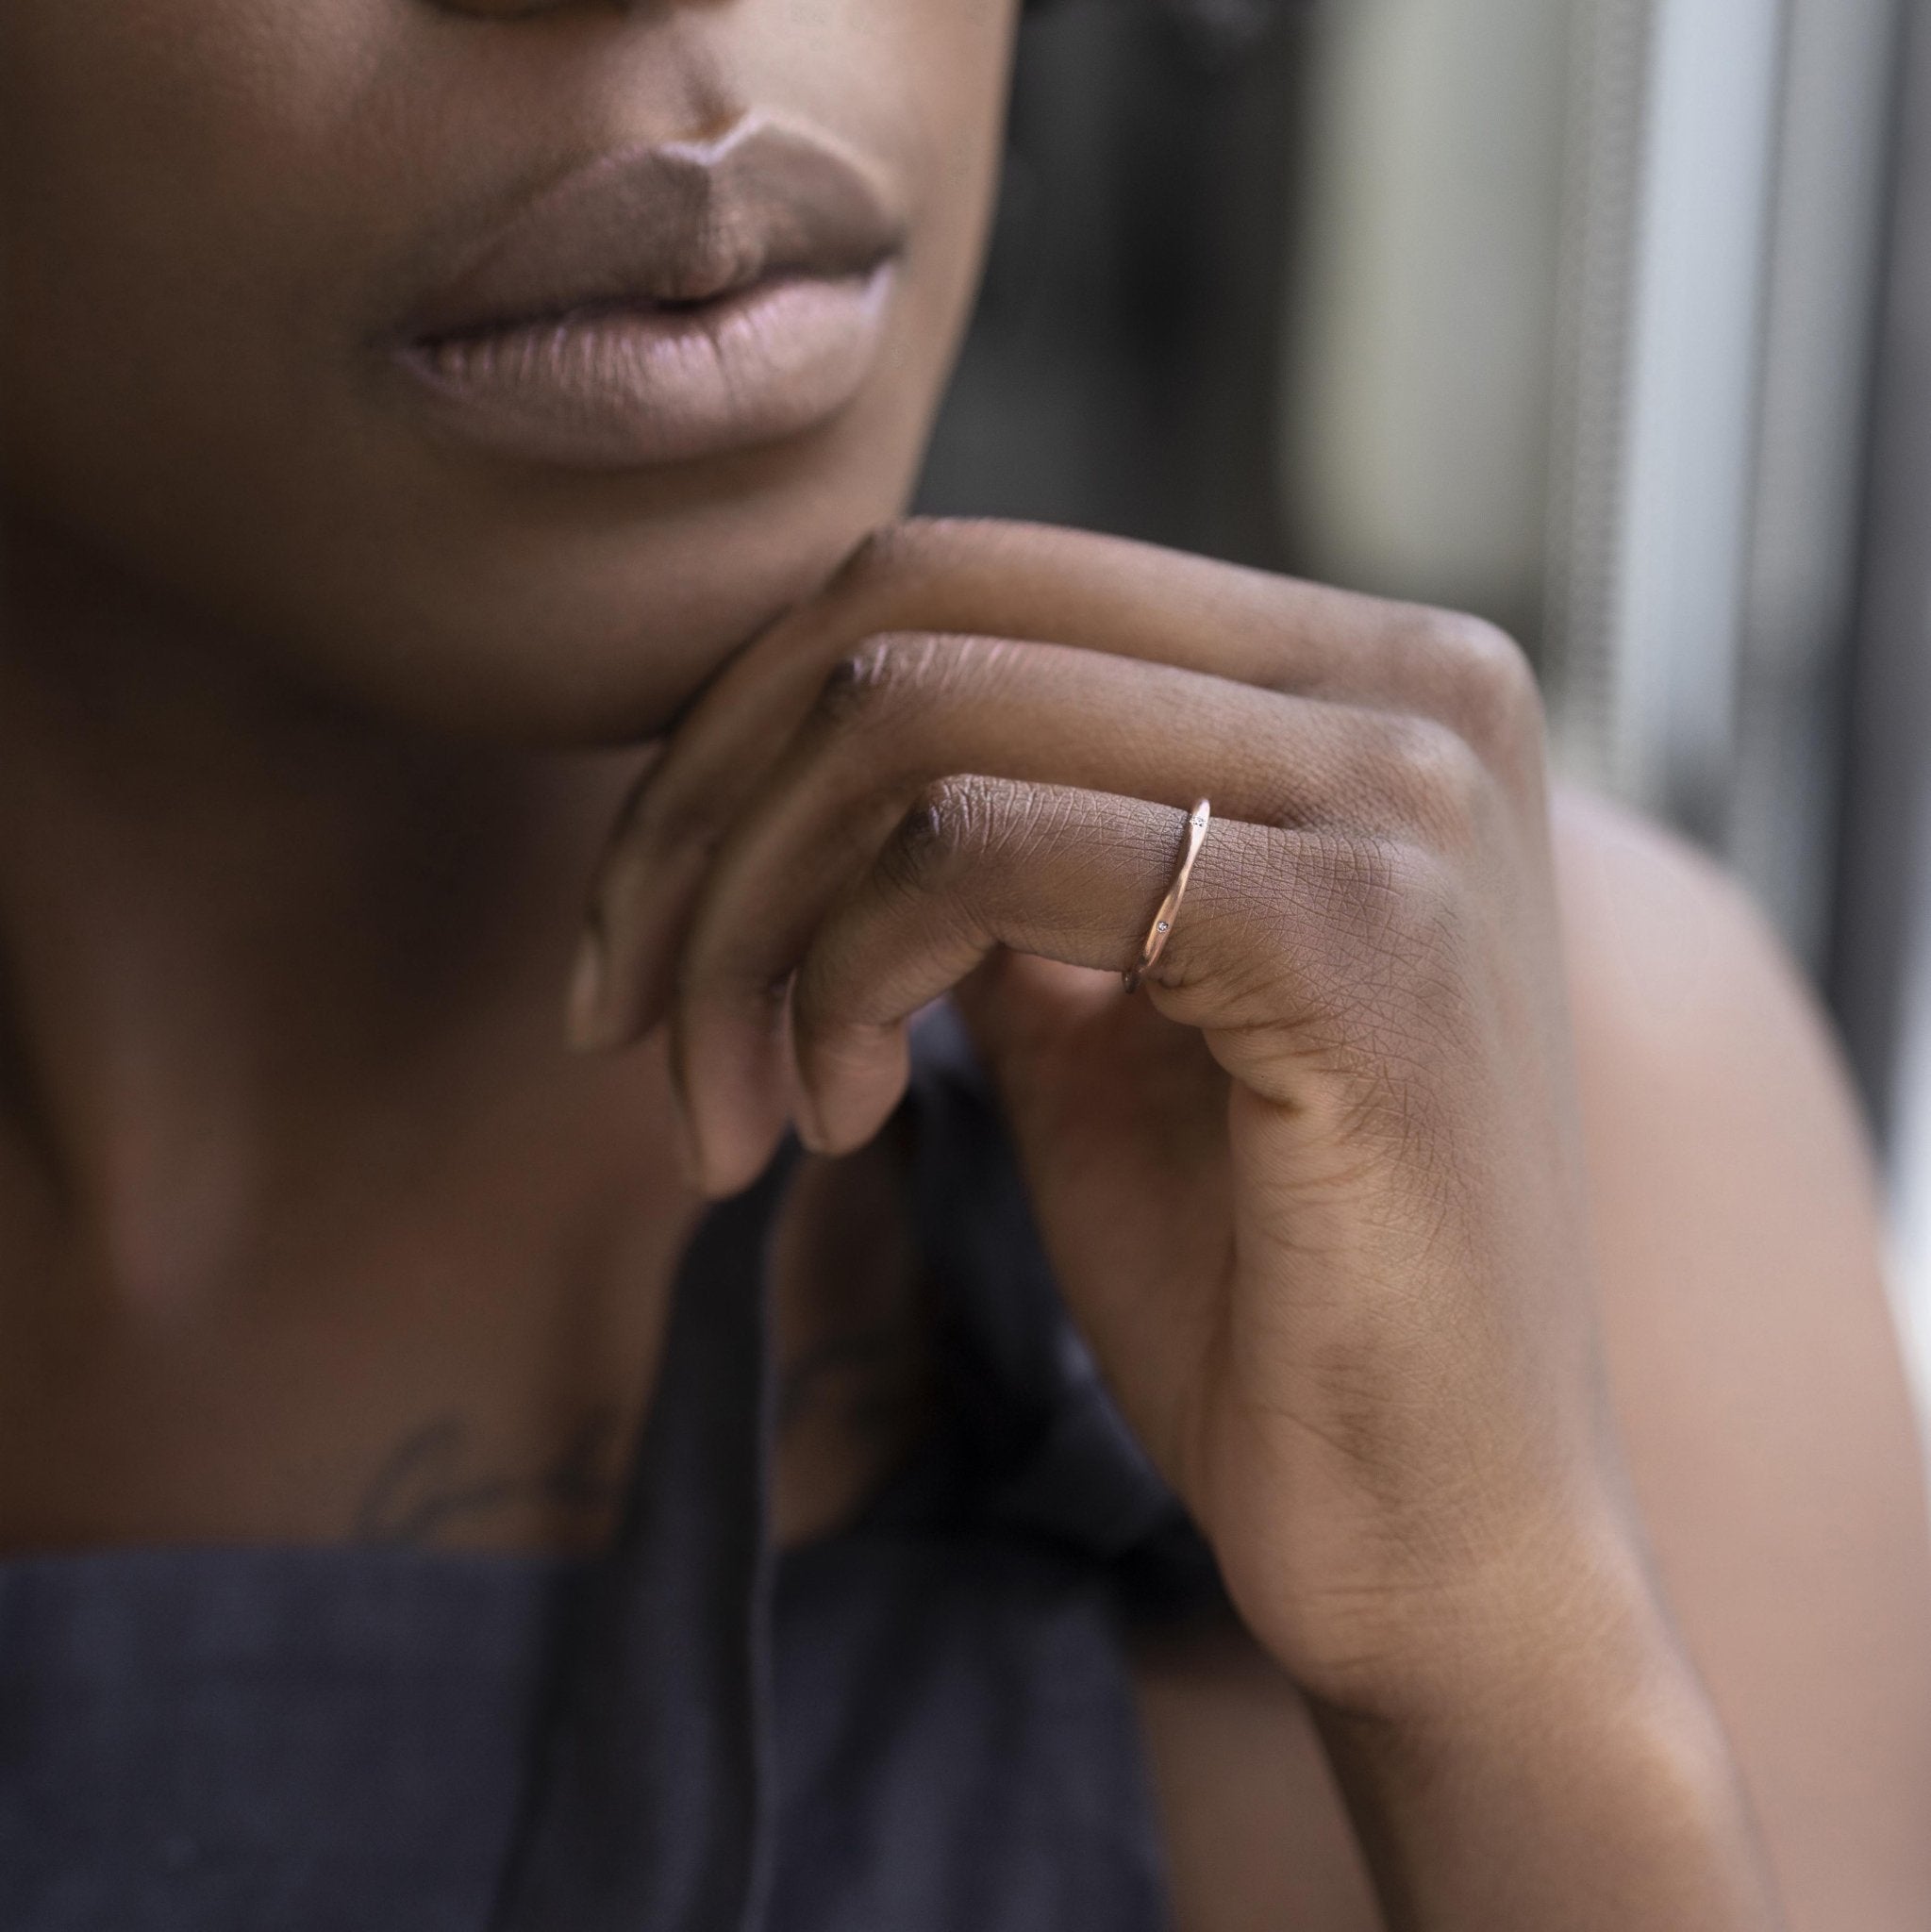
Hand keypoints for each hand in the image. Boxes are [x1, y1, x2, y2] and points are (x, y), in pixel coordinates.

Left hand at [570, 518, 1656, 1717]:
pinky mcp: (1362, 931)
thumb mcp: (1094, 1005)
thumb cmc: (1258, 1280)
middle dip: (700, 817)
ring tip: (746, 1107)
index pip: (964, 580)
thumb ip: (992, 842)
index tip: (646, 925)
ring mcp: (1402, 791)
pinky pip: (973, 855)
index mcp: (1359, 675)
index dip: (741, 731)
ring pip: (912, 724)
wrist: (1444, 1532)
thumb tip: (785, 745)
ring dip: (746, 924)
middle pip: (912, 616)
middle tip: (626, 1016)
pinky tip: (845, 1124)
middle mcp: (1409, 680)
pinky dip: (840, 978)